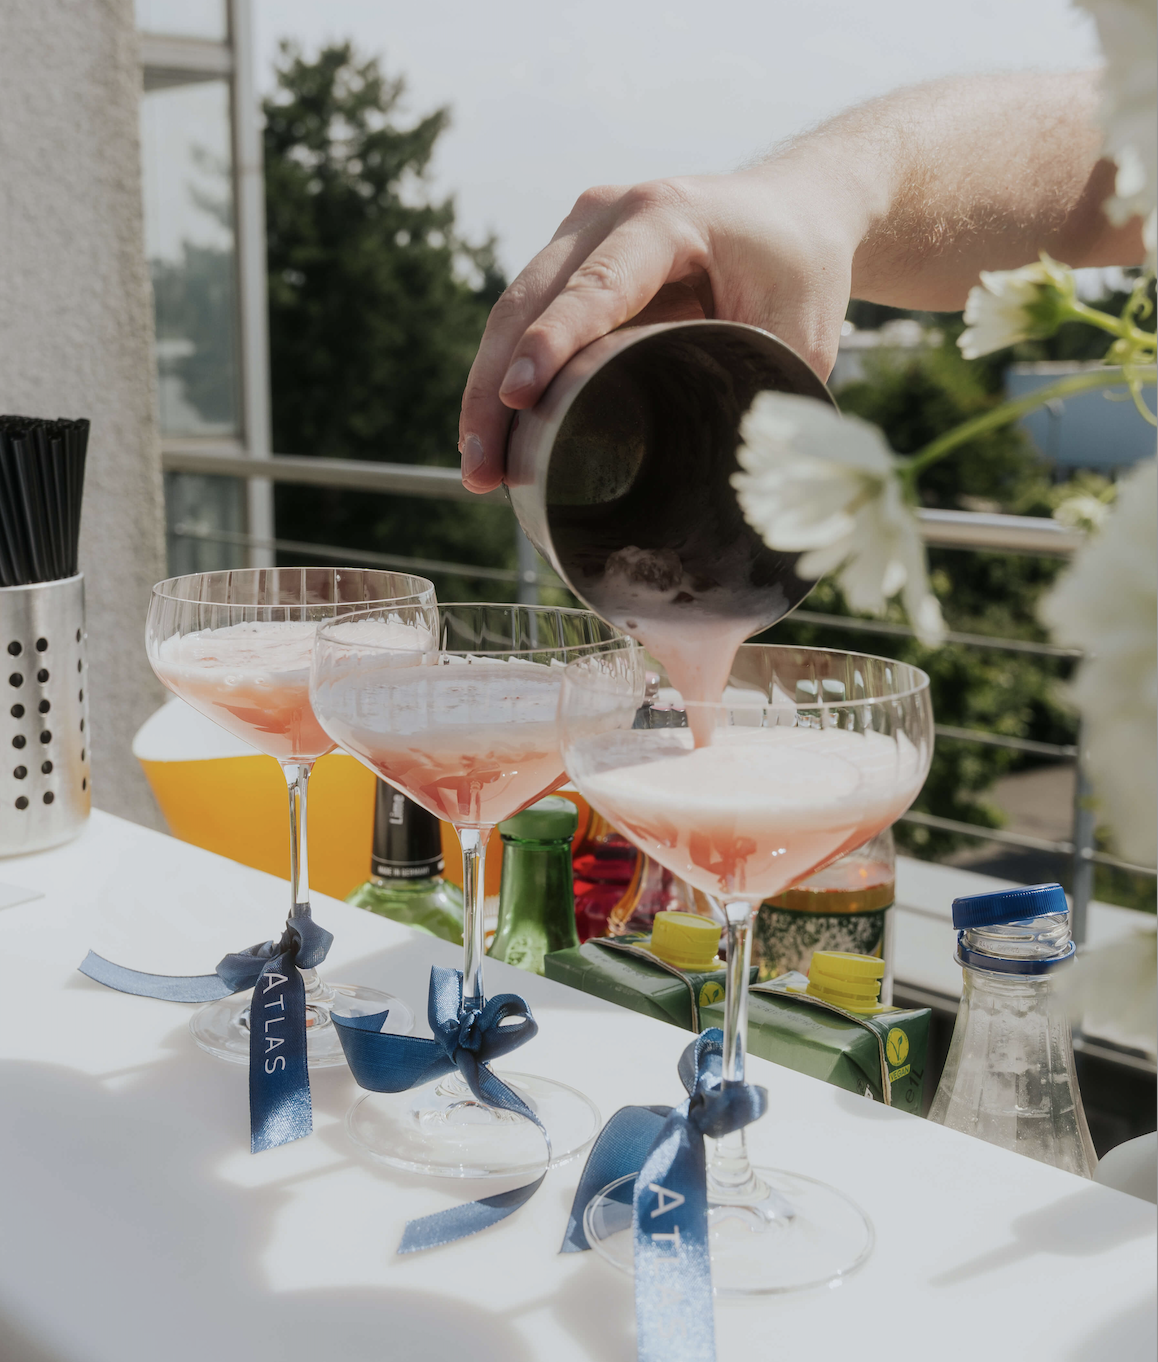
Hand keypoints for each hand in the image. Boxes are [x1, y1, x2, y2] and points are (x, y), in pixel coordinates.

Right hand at [458, 163, 863, 491]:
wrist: (792, 211)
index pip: (597, 285)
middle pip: (530, 300)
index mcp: (667, 218)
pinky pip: (522, 319)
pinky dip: (501, 376)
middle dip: (496, 388)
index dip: (554, 342)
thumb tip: (747, 493)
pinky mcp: (568, 261)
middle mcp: (609, 215)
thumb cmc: (801, 270)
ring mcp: (579, 235)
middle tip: (483, 466)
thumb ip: (770, 397)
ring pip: (511, 311)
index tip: (521, 398)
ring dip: (486, 391)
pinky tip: (491, 435)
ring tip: (478, 468)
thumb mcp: (803, 332)